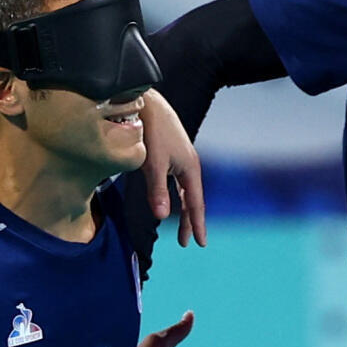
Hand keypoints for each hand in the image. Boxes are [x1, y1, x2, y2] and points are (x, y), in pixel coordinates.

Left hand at [138, 90, 206, 245]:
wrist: (146, 103)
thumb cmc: (150, 132)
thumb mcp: (153, 163)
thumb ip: (157, 190)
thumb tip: (161, 217)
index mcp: (190, 169)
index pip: (195, 204)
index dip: (196, 224)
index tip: (200, 243)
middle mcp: (188, 165)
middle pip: (191, 199)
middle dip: (189, 221)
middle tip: (186, 242)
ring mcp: (180, 159)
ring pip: (184, 191)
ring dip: (182, 209)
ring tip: (179, 227)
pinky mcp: (170, 153)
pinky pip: (177, 181)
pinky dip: (175, 195)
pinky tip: (170, 199)